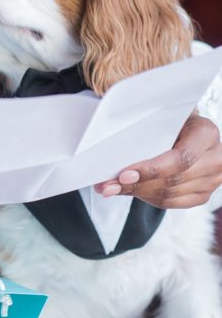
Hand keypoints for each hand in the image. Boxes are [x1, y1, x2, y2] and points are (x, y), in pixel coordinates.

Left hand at [95, 114, 221, 207]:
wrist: (187, 128)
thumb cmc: (171, 118)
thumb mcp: (164, 114)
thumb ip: (147, 126)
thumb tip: (112, 143)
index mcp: (207, 133)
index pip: (181, 158)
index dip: (152, 169)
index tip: (124, 174)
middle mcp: (216, 158)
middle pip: (173, 181)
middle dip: (136, 184)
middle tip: (107, 185)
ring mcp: (212, 180)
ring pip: (169, 195)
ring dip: (136, 193)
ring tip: (110, 188)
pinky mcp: (202, 195)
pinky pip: (171, 203)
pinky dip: (146, 198)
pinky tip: (128, 191)